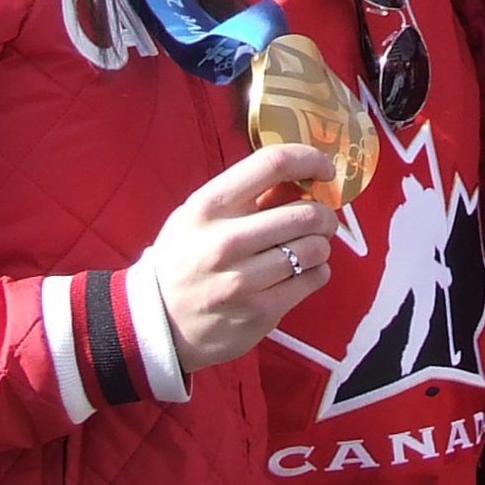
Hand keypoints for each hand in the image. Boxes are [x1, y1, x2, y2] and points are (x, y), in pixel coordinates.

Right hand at [141, 146, 339, 372]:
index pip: (272, 163)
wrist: (158, 324)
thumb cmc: (185, 259)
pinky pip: (313, 280)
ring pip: (315, 249)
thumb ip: (243, 196)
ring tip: (309, 248)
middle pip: (305, 212)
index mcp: (209, 206)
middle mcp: (225, 241)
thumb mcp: (198, 217)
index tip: (325, 169)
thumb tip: (300, 177)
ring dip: (321, 245)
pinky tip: (302, 272)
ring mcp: (243, 280)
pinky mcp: (261, 312)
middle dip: (325, 214)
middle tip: (322, 219)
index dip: (310, 159)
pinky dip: (317, 272)